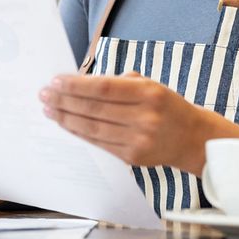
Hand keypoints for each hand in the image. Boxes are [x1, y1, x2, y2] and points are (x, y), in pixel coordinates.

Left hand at [40, 72, 238, 175]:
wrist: (193, 138)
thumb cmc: (167, 106)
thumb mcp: (152, 85)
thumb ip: (121, 82)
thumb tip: (83, 83)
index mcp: (149, 93)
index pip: (104, 88)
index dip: (77, 85)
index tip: (56, 81)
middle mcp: (144, 117)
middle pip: (94, 109)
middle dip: (65, 101)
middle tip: (44, 94)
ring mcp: (138, 140)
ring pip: (93, 128)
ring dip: (66, 119)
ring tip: (49, 109)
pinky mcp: (132, 157)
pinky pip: (99, 143)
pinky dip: (80, 133)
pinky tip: (67, 124)